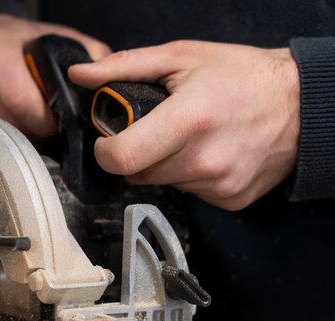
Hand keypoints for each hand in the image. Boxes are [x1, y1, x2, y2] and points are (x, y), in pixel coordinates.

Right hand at [0, 14, 110, 139]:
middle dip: (27, 133)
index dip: (43, 121)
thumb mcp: (52, 39)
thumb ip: (86, 57)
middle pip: (2, 123)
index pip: (19, 101)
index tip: (54, 126)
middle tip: (38, 130)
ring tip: (18, 126)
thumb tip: (109, 86)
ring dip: (6, 139)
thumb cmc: (16, 45)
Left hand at [69, 41, 299, 209]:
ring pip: (162, 184)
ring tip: (188, 137)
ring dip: (164, 164)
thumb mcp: (181, 57)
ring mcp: (219, 184)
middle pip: (138, 174)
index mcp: (188, 120)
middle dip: (137, 153)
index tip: (109, 141)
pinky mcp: (230, 199)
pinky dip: (189, 175)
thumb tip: (82, 76)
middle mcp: (204, 159)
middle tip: (157, 129)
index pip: (122, 158)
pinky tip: (207, 152)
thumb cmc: (244, 77)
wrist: (301, 104)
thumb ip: (124, 67)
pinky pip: (189, 192)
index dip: (105, 151)